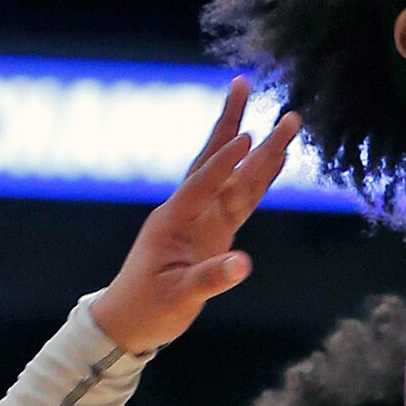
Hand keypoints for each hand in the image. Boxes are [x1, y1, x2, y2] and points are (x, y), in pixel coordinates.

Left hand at [89, 78, 300, 354]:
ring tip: (276, 115)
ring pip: (233, 175)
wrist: (130, 322)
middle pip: (216, 161)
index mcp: (173, 220)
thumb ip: (210, 279)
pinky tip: (276, 159)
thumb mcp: (177, 297)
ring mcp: (202, 219)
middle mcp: (189, 211)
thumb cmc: (147, 308)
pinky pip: (241, 198)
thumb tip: (244, 263)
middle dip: (233, 123)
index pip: (202, 183)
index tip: (249, 136)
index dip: (225, 162)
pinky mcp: (215, 231)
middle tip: (243, 82)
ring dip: (254, 145)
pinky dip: (259, 177)